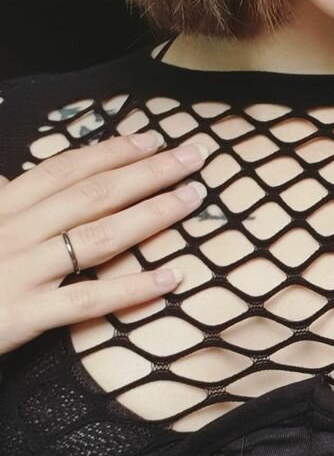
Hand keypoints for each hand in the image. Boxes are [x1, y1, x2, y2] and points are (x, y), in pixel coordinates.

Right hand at [0, 131, 208, 355]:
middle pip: (92, 193)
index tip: (152, 140)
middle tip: (193, 158)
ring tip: (192, 199)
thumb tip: (8, 175)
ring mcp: (19, 272)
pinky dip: (133, 289)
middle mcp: (12, 231)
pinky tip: (172, 277)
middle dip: (147, 172)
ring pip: (98, 236)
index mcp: (1, 207)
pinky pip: (89, 301)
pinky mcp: (22, 316)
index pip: (64, 169)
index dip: (111, 151)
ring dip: (152, 214)